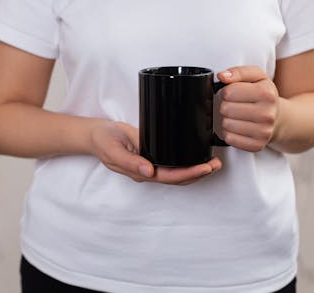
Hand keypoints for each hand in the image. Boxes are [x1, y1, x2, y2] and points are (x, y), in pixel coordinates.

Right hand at [89, 120, 221, 184]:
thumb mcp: (113, 150)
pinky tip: (198, 156)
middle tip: (216, 164)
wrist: (97, 134)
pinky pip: (173, 163)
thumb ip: (130, 162)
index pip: (169, 177)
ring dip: (197, 170)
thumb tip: (149, 172)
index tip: (204, 168)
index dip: (188, 174)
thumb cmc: (103, 141)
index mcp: (140, 172)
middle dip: (199, 173)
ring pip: (178, 173)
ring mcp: (151, 164)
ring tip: (214, 162)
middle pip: (178, 179)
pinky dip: (188, 162)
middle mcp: (149, 171)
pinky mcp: (153, 154)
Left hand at [217, 66, 279, 151]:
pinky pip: (229, 139)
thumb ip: (238, 72)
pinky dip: (230, 133)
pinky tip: (239, 127)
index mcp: (266, 94)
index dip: (227, 91)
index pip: (229, 92)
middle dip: (226, 105)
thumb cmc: (264, 96)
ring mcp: (263, 132)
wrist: (280, 118)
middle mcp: (267, 114)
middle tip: (236, 105)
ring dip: (227, 120)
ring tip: (238, 116)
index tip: (234, 93)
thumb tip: (222, 76)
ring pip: (226, 125)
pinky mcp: (257, 145)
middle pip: (225, 109)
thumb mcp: (256, 77)